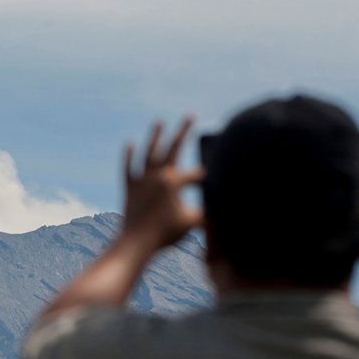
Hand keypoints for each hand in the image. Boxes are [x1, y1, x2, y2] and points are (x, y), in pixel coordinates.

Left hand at [121, 116, 204, 252]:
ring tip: (159, 122)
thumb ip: (210, 213)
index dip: (206, 181)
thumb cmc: (166, 234)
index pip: (196, 175)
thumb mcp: (192, 222)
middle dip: (183, 131)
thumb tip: (230, 211)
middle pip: (172, 148)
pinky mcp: (130, 187)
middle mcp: (156, 175)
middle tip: (190, 115)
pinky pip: (128, 167)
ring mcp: (141, 180)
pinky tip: (130, 143)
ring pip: (149, 153)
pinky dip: (128, 156)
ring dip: (155, 137)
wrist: (136, 244)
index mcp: (173, 181)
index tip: (215, 186)